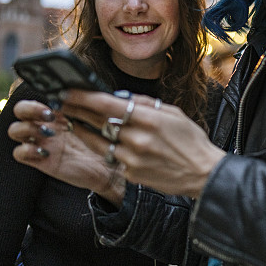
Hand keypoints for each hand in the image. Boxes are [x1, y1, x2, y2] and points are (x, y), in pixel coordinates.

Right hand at [8, 100, 125, 204]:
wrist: (106, 167)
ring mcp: (40, 142)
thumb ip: (86, 105)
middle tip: (50, 115)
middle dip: (30, 109)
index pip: (36, 95)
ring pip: (14, 130)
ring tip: (48, 134)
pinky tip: (45, 152)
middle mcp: (44, 125)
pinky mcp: (39, 161)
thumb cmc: (102, 140)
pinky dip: (26, 150)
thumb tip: (80, 89)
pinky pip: (18, 153)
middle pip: (19, 110)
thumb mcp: (96, 119)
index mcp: (56, 112)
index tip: (55, 99)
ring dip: (27, 128)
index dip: (39, 94)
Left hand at [58, 90, 226, 198]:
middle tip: (63, 104)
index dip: (84, 97)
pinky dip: (109, 148)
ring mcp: (133, 159)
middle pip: (98, 122)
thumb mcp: (172, 113)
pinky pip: (113, 158)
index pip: (107, 105)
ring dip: (84, 131)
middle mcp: (138, 139)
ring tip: (74, 122)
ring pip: (99, 142)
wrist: (202, 172)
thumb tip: (119, 96)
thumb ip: (144, 103)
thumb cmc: (190, 139)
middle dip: (77, 111)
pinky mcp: (131, 174)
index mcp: (149, 119)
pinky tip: (103, 142)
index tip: (69, 91)